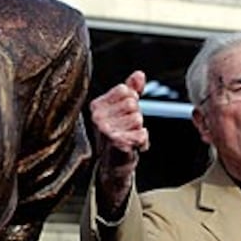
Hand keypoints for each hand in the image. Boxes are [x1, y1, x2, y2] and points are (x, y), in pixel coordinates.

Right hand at [89, 70, 149, 216]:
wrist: (112, 165)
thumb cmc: (117, 135)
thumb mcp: (122, 109)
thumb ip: (131, 89)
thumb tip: (139, 74)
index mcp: (97, 105)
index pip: (126, 91)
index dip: (131, 103)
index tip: (123, 116)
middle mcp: (97, 116)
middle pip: (133, 105)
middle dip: (135, 118)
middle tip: (126, 130)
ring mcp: (105, 130)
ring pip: (138, 119)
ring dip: (139, 131)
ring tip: (128, 138)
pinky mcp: (116, 144)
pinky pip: (141, 134)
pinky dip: (142, 142)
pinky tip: (133, 147)